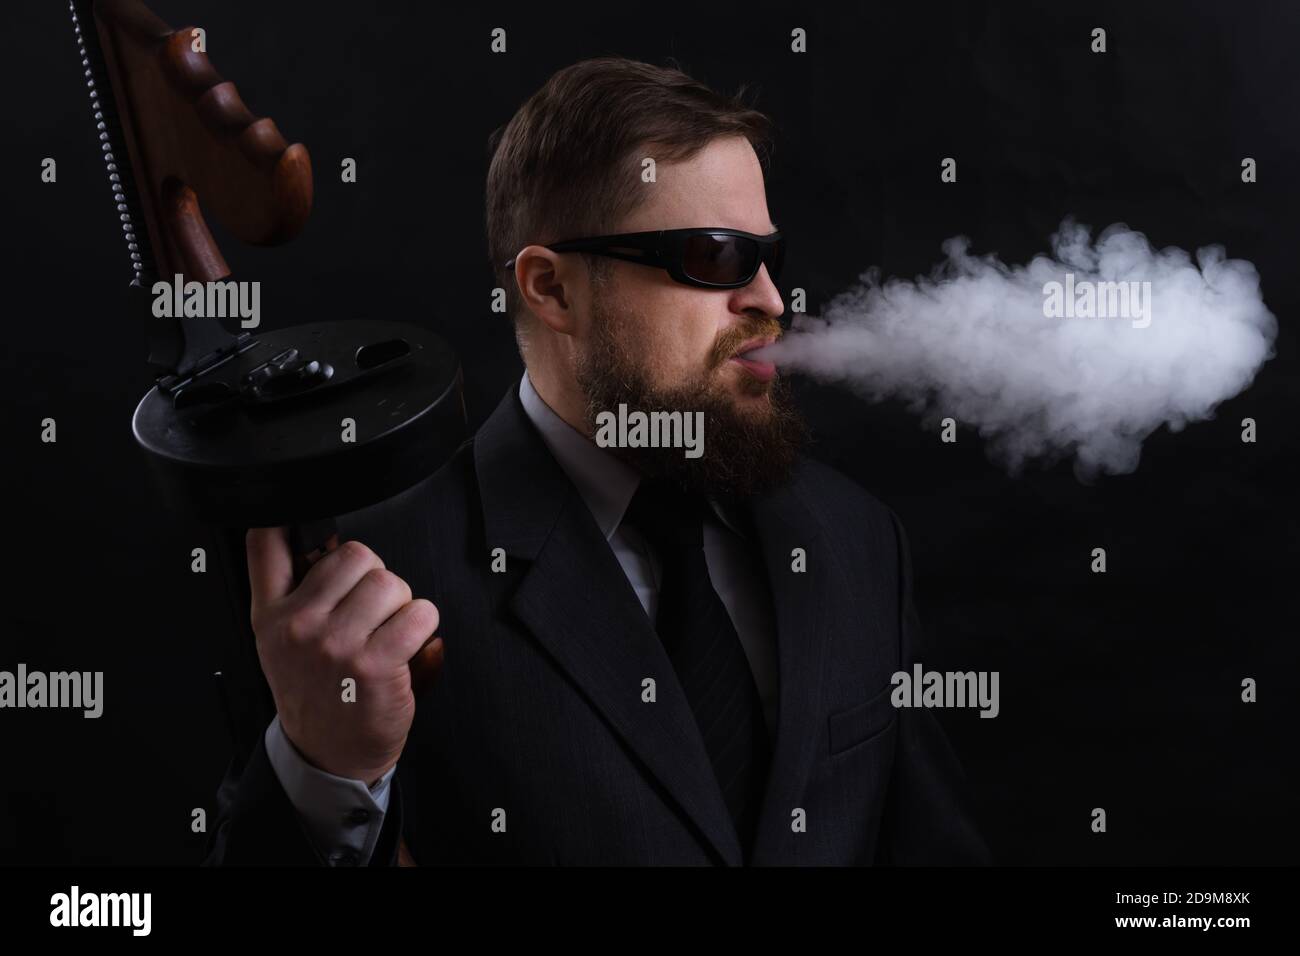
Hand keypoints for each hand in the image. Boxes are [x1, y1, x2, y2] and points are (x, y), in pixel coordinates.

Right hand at [246, 527, 443, 784]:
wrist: (329, 755)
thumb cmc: (317, 692)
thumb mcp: (283, 641)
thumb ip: (295, 591)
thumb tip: (327, 540)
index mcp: (270, 614)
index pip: (266, 543)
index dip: (292, 521)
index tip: (310, 527)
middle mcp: (298, 625)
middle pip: (356, 554)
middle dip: (374, 577)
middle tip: (369, 612)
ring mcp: (336, 644)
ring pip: (390, 582)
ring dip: (401, 603)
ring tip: (387, 631)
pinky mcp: (375, 663)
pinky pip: (419, 613)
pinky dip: (424, 624)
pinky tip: (406, 645)